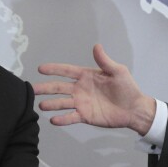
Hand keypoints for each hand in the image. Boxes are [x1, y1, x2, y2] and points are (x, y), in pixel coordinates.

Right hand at [33, 44, 156, 134]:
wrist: (134, 108)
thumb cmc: (127, 88)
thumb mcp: (117, 71)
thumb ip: (105, 61)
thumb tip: (96, 46)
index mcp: (86, 76)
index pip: (67, 71)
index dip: (54, 69)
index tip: (41, 68)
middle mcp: (80, 89)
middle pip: (59, 88)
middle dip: (46, 88)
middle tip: (32, 88)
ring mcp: (82, 103)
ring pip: (62, 103)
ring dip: (51, 104)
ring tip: (41, 106)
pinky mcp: (85, 116)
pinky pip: (71, 117)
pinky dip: (62, 119)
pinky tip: (53, 120)